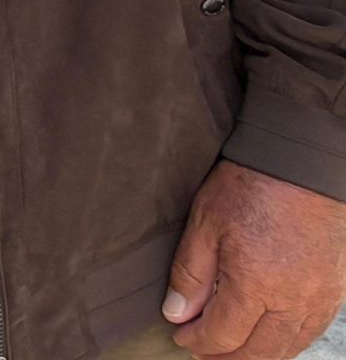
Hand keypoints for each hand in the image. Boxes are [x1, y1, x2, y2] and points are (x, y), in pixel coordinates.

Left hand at [164, 160, 345, 355]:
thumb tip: (177, 314)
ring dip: (258, 356)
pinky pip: (310, 332)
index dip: (198, 342)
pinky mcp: (333, 292)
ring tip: (231, 352)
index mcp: (255, 285)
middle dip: (226, 358)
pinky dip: (287, 343)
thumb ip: (191, 274)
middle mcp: (292, 301)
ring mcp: (318, 299)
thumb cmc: (250, 187)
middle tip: (202, 352)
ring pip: (287, 348)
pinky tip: (268, 338)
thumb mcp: (204, 224)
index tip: (181, 338)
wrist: (301, 166)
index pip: (224, 334)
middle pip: (258, 352)